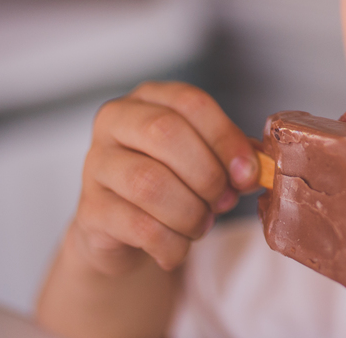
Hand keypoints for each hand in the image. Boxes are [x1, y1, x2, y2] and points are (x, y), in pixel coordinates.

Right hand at [68, 81, 259, 275]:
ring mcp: (96, 164)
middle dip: (207, 174)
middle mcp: (115, 122)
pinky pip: (137, 226)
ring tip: (202, 224)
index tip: (248, 172)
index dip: (224, 138)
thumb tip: (256, 169)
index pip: (190, 103)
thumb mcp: (206, 157)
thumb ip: (233, 155)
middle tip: (224, 201)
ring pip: (149, 182)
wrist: (124, 228)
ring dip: (189, 212)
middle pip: (165, 134)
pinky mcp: (89, 210)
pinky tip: (178, 247)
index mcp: (150, 98)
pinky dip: (170, 243)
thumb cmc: (174, 180)